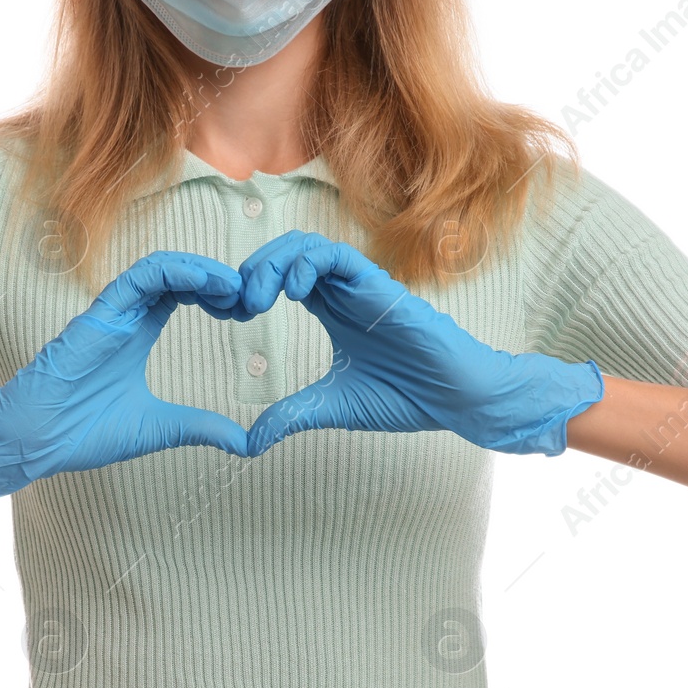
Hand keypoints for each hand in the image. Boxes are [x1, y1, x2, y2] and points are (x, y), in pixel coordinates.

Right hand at [0, 251, 249, 512]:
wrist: (35, 443)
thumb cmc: (82, 433)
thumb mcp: (159, 429)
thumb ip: (200, 428)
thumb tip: (246, 444)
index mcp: (137, 334)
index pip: (182, 294)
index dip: (216, 294)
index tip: (245, 311)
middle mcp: (126, 316)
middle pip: (178, 275)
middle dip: (217, 279)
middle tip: (249, 296)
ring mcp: (112, 312)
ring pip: (162, 268)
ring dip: (202, 270)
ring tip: (234, 286)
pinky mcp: (99, 314)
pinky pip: (141, 278)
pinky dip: (177, 272)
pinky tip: (207, 282)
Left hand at [238, 230, 605, 456]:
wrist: (455, 398)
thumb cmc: (405, 397)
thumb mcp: (331, 406)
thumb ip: (291, 415)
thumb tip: (249, 441)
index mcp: (330, 309)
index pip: (280, 277)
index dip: (250, 287)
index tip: (232, 315)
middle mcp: (342, 290)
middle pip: (286, 253)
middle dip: (254, 270)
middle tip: (238, 304)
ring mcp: (360, 285)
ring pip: (307, 246)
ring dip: (274, 262)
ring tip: (258, 297)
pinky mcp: (379, 286)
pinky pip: (338, 255)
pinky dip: (308, 264)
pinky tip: (292, 293)